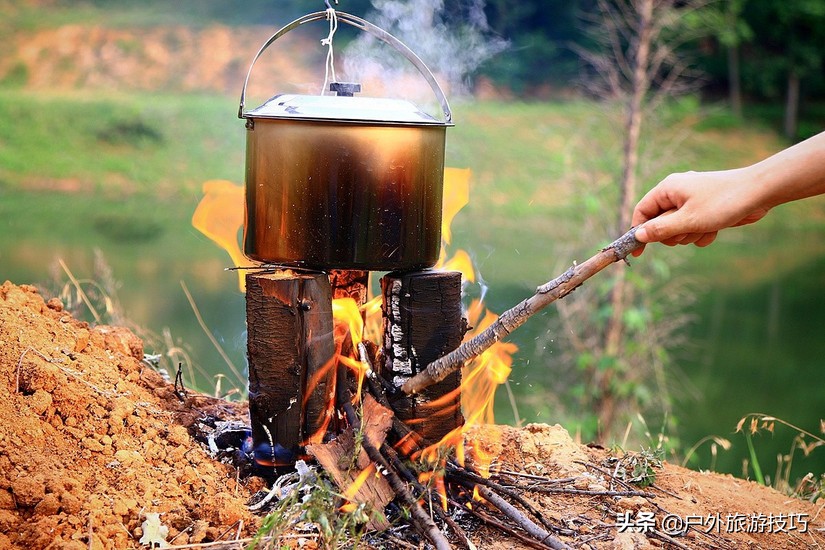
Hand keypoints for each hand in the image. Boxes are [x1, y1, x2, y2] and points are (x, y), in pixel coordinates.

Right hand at [631, 169, 770, 255]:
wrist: (760, 192)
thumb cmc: (723, 202)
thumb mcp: (688, 220)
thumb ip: (661, 229)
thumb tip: (638, 235)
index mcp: (668, 189)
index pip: (642, 211)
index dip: (638, 231)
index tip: (637, 252)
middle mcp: (677, 193)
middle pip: (659, 224)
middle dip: (673, 234)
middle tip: (686, 231)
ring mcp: (692, 202)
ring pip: (678, 229)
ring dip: (690, 235)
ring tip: (706, 227)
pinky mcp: (705, 210)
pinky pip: (694, 229)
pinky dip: (702, 233)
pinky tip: (715, 229)